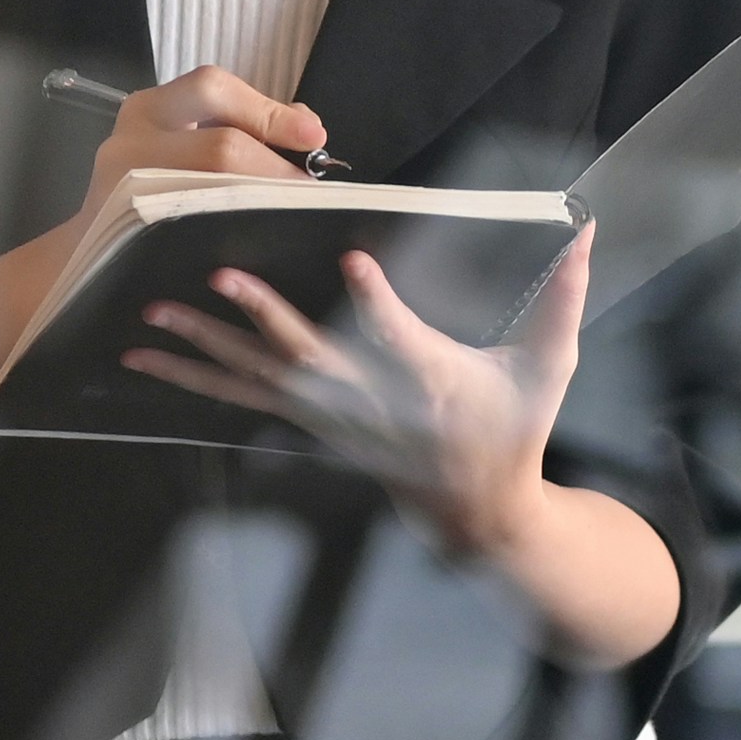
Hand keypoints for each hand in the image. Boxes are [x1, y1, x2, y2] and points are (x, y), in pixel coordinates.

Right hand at [81, 63, 326, 230]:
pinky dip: (235, 234)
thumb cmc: (153, 184)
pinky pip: (197, 235)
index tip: (313, 135)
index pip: (213, 89)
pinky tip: (257, 240)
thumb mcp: (183, 138)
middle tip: (308, 190)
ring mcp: (124, 195)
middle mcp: (129, 144)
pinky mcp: (131, 241)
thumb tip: (306, 126)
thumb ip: (240, 123)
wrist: (96, 244)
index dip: (268, 111)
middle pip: (220, 148)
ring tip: (292, 215)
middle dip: (276, 170)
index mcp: (148, 109)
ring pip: (213, 196)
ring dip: (263, 205)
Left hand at [115, 222, 593, 551]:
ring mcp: (331, 416)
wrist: (475, 511)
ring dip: (201, 350)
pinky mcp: (310, 422)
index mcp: (430, 379)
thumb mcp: (549, 367)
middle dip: (260, 318)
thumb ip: (566, 296)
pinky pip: (242, 397)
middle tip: (217, 279)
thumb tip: (590, 228)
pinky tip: (151, 360)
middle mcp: (369, 400)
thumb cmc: (513, 430)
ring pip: (257, 379)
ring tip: (150, 320)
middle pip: (306, 356)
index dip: (378, 305)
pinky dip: (195, 377)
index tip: (354, 262)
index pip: (401, 339)